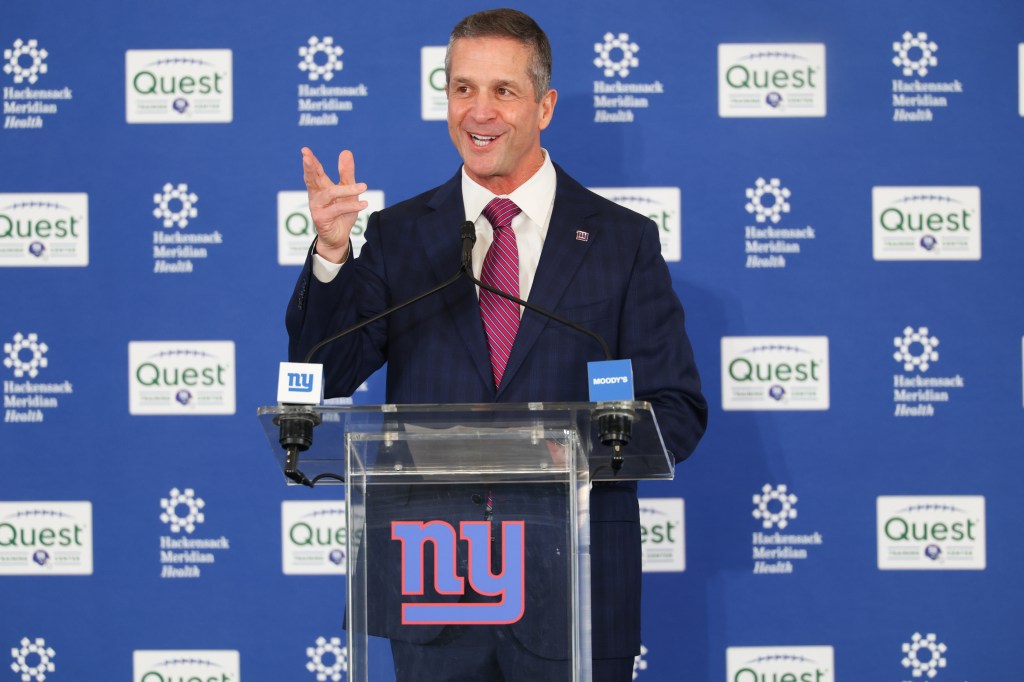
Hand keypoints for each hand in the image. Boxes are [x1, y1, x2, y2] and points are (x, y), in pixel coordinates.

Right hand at [301, 147, 367, 262]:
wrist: (339, 237)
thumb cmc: (341, 213)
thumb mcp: (347, 191)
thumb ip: (346, 173)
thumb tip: (345, 151)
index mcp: (320, 187)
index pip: (315, 172)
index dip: (310, 161)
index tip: (304, 150)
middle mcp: (316, 196)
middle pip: (311, 179)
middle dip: (309, 168)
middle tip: (306, 157)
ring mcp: (317, 207)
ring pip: (330, 193)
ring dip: (347, 189)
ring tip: (364, 186)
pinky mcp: (321, 219)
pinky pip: (338, 210)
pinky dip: (352, 206)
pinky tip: (364, 204)